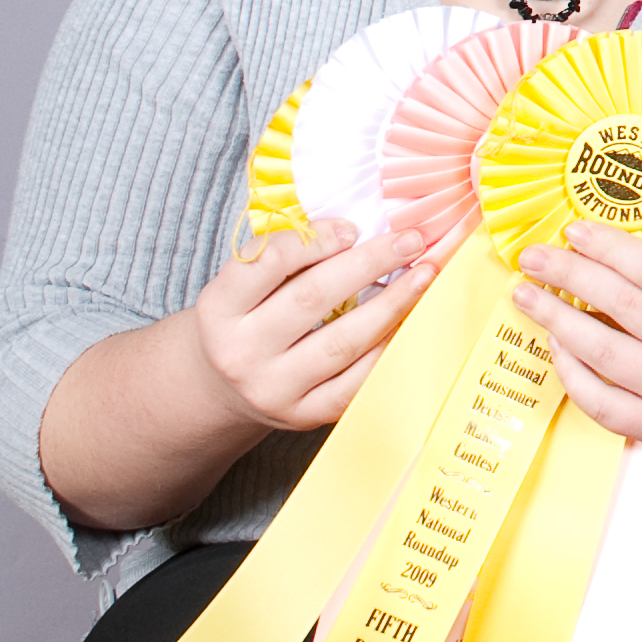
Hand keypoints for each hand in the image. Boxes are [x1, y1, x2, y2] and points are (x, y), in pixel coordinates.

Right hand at [189, 217, 432, 432]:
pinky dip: (387, 347)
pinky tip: (409, 320)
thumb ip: (288, 256)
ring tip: (423, 275)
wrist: (224, 389)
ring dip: (392, 304)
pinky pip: (356, 381)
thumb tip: (362, 226)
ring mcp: (272, 389)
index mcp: (218, 309)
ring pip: (342, 341)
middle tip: (411, 240)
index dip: (316, 239)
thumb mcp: (244, 286)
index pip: (269, 262)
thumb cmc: (247, 320)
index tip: (354, 228)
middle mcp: (240, 352)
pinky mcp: (303, 415)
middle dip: (370, 263)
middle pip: (313, 298)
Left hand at [512, 222, 641, 448]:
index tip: (574, 231)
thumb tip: (585, 247)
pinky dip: (569, 369)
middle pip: (624, 305)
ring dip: (556, 319)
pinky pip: (598, 399)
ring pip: (604, 351)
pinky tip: (554, 343)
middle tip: (533, 258)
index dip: (611, 247)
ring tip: (527, 296)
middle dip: (571, 275)